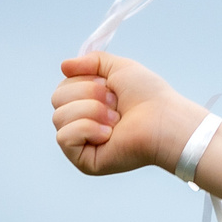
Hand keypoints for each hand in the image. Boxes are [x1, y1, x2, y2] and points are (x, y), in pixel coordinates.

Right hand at [51, 52, 203, 177]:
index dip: (85, 81)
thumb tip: (63, 65)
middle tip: (115, 102)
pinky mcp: (82, 160)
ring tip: (116, 118)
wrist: (164, 120)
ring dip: (93, 111)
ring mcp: (80, 142)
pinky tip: (109, 134)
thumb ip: (92, 61)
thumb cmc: (147, 95)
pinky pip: (63, 137)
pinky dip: (88, 129)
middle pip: (57, 99)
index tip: (110, 85)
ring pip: (59, 117)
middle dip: (89, 94)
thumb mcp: (119, 68)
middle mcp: (80, 122)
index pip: (62, 87)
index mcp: (86, 102)